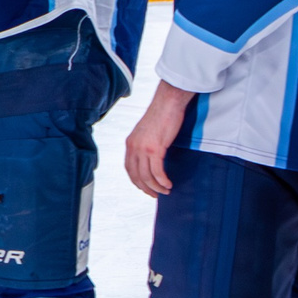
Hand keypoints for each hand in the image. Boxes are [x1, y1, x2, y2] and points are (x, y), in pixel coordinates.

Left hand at [124, 81, 195, 195]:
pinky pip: (157, 171)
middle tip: (156, 194)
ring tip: (165, 191)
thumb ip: (146, 144)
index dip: (136, 181)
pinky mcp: (155, 148)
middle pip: (136, 175)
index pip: (129, 168)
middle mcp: (133, 147)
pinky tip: (168, 184)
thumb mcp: (147, 132)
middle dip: (146, 188)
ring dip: (156, 187)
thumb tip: (151, 157)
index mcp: (130, 143)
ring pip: (147, 176)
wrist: (168, 102)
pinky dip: (162, 181)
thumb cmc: (161, 115)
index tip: (145, 187)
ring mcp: (143, 148)